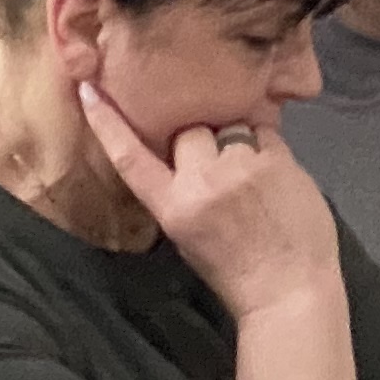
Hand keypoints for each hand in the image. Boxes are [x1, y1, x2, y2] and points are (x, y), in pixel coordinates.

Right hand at [78, 82, 341, 322]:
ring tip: (249, 172)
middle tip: (219, 169)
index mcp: (172, 207)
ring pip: (228, 126)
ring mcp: (242, 167)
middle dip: (198, 141)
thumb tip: (181, 154)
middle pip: (188, 131)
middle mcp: (202, 181)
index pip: (130, 157)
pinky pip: (265, 132)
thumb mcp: (187, 236)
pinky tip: (274, 171)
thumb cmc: (236, 271)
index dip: (107, 122)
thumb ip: (179, 192)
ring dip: (235, 141)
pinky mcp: (279, 161)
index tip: (89, 88)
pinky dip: (266, 145)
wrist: (289, 290)